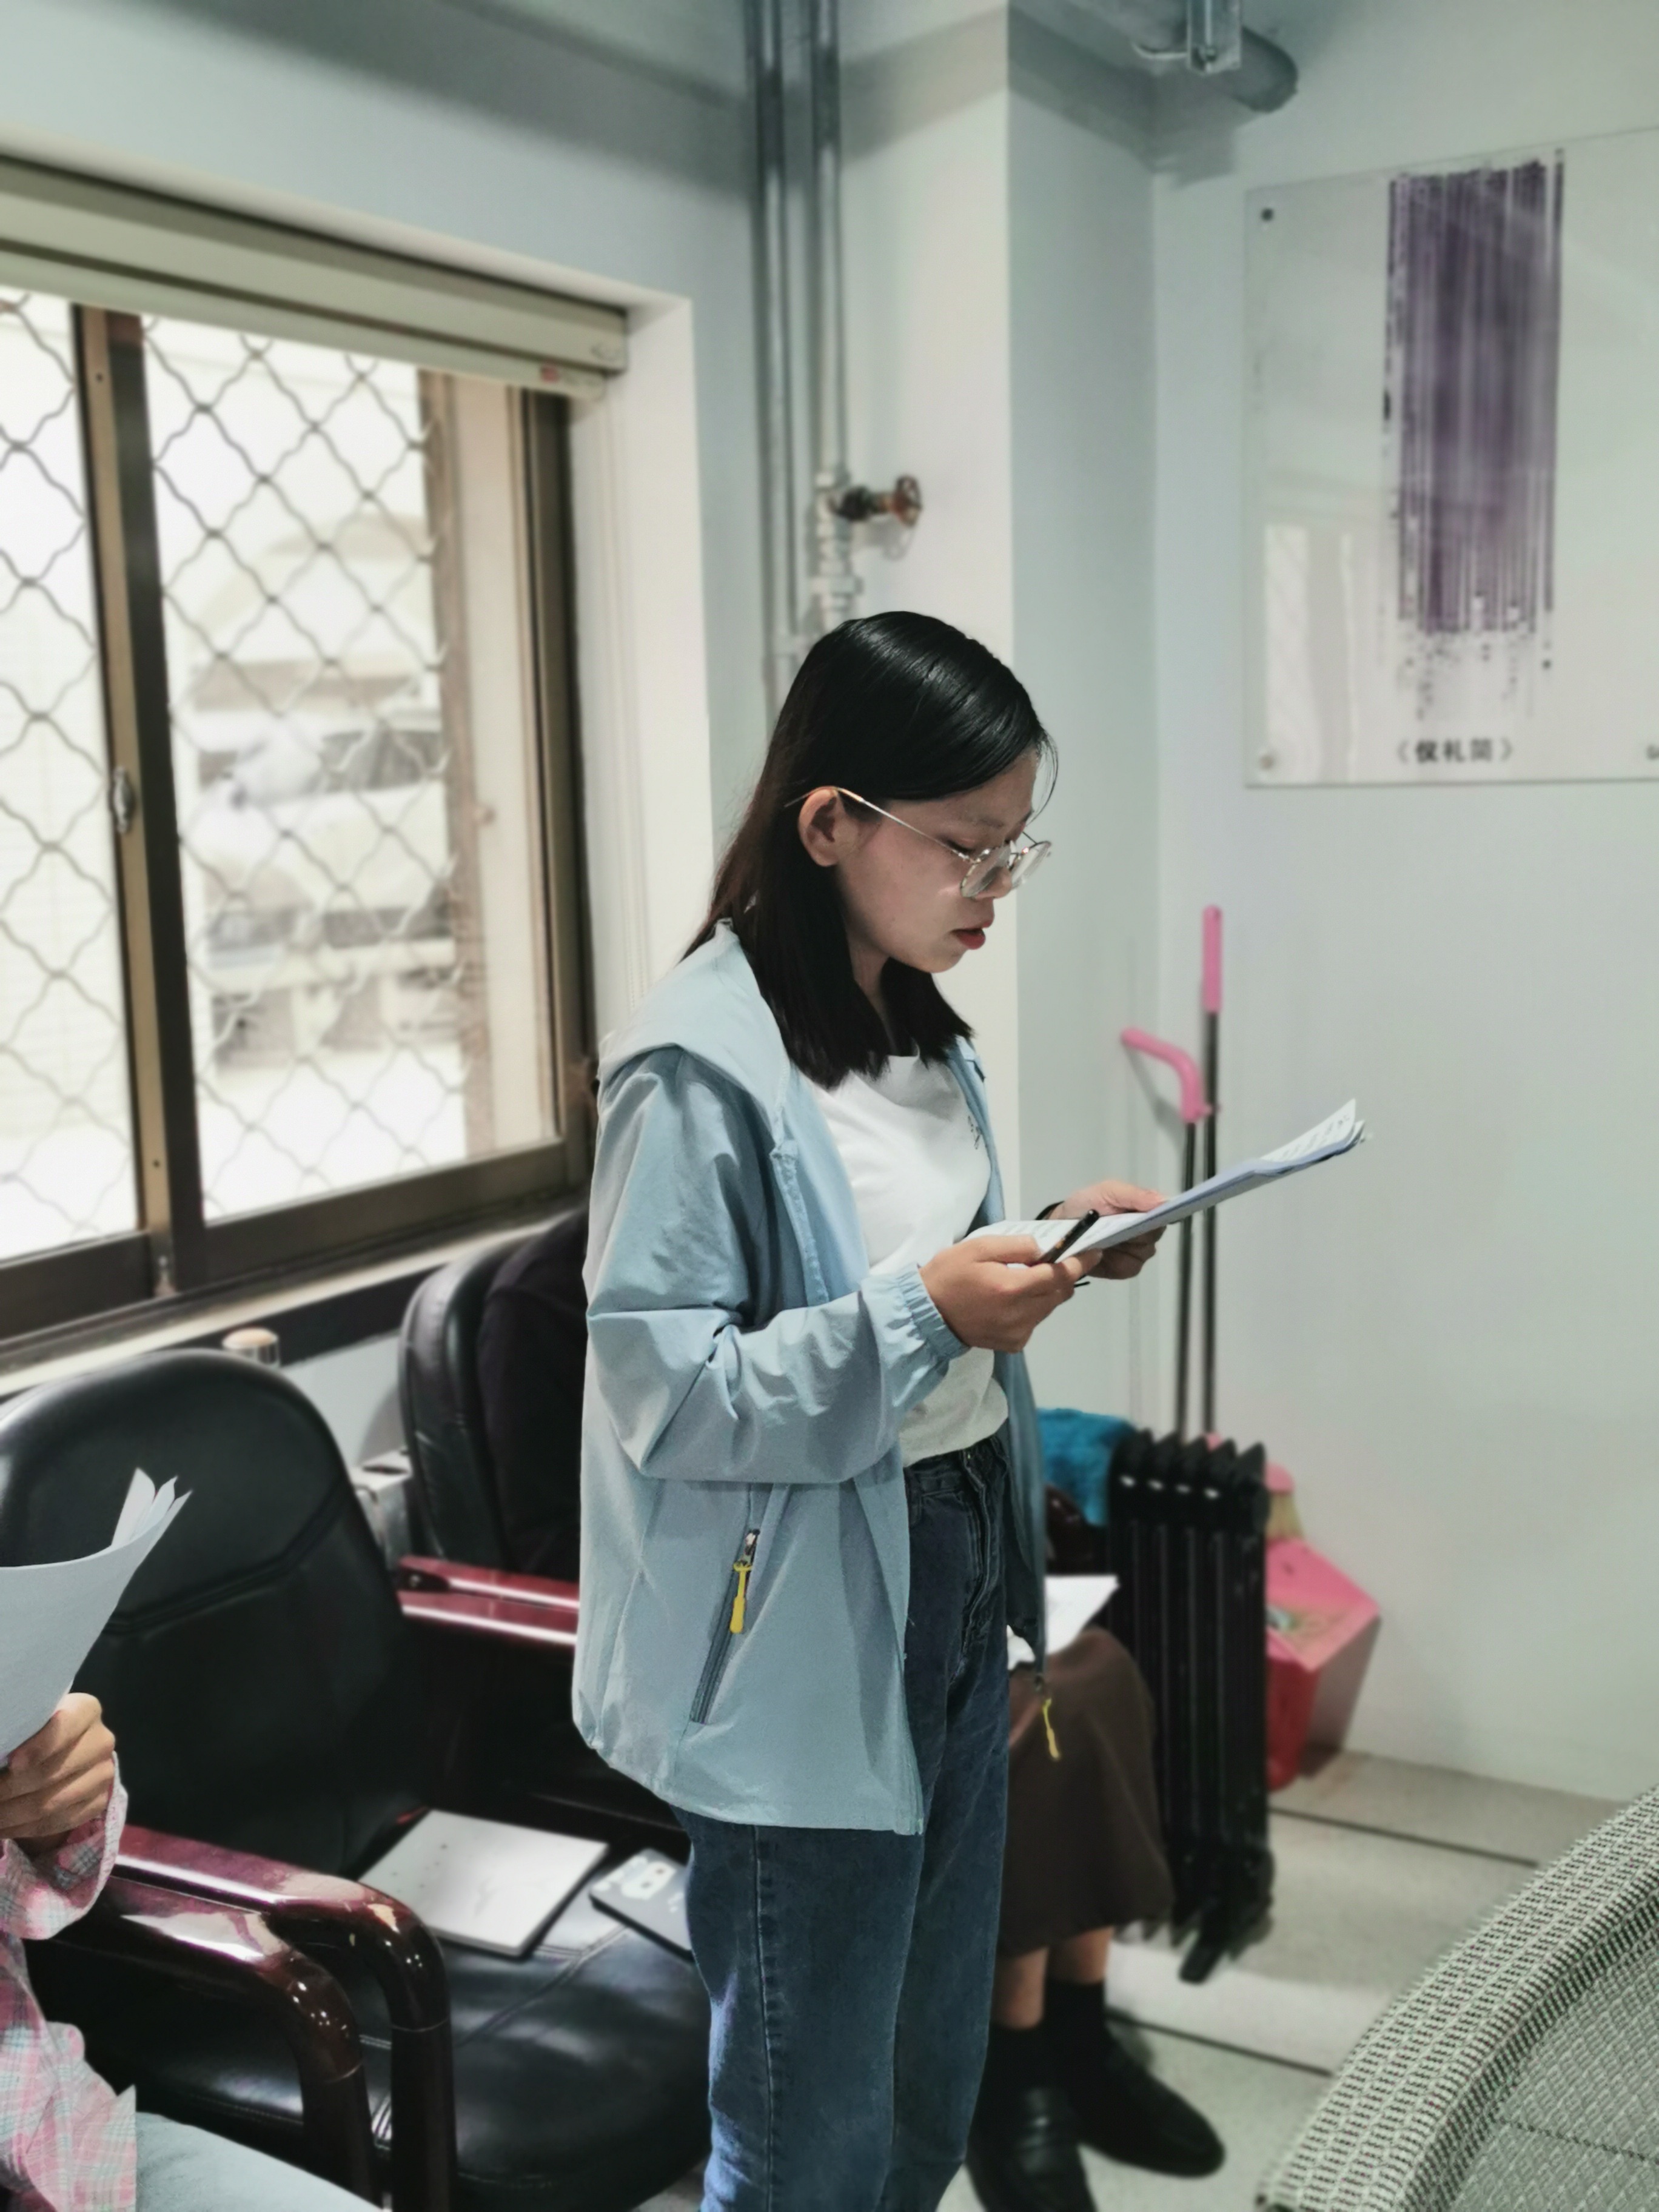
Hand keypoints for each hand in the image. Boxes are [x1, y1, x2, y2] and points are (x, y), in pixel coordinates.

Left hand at [0, 1696, 115, 1856]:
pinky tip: (4, 1827)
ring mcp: (104, 1774)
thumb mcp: (32, 1722)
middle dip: (9, 1789)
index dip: (37, 1748)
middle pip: (52, 1772)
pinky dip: (24, 1829)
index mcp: (86, 1711)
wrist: (66, 1752)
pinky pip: (57, 1823)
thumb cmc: (39, 1732)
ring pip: (51, 1804)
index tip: (11, 1763)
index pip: (64, 1728)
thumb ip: (19, 1733)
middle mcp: (101, 1742)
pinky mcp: (99, 1802)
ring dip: (11, 1814)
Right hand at [920, 1235, 1084, 1352]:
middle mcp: (1020, 1315)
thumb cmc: (949, 1275)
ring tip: (1026, 1278)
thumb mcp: (977, 1247)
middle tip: (1055, 1259)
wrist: (927, 1315)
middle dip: (1063, 1275)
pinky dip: (1033, 1307)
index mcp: (1011, 1288)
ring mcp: (1018, 1333)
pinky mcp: (1014, 1344)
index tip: (1093, 1252)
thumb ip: (1015, 1245)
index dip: (1079, 1263)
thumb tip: (1043, 1249)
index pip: (1059, 1275)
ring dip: (1047, 1291)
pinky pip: (1035, 1321)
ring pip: (1049, 1307)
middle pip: (1059, 1293)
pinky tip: (1013, 1299)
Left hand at [1047, 1179, 1164, 1280]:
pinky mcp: (1125, 1268)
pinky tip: (1102, 1253)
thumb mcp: (1106, 1192)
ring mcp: (1137, 1251)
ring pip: (1144, 1252)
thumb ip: (1133, 1195)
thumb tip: (1163, 1200)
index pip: (1165, 1212)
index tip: (1160, 1216)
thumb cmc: (1085, 1205)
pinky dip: (1115, 1261)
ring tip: (1105, 1238)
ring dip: (1124, 1246)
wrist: (1062, 1229)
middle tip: (1116, 1225)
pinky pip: (1130, 1267)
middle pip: (1154, 1233)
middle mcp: (1146, 1230)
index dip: (1165, 1214)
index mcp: (1144, 1208)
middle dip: (1137, 1230)